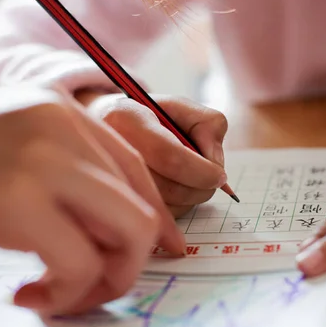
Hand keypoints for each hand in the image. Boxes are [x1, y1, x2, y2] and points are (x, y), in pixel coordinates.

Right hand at [0, 87, 181, 314]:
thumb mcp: (16, 162)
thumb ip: (75, 182)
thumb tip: (141, 228)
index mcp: (60, 111)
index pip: (137, 170)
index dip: (156, 220)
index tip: (165, 251)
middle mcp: (58, 123)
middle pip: (140, 208)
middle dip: (130, 263)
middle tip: (94, 289)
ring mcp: (39, 158)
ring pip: (127, 236)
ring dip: (102, 283)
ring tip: (59, 296)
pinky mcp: (14, 201)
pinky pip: (80, 265)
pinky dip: (64, 295)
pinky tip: (24, 296)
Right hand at [76, 90, 227, 216]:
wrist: (106, 131)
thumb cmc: (149, 119)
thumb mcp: (180, 108)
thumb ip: (206, 124)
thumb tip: (214, 161)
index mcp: (126, 120)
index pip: (169, 156)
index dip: (201, 171)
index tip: (219, 175)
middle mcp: (111, 153)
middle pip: (169, 188)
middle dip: (201, 188)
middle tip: (211, 180)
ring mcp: (111, 183)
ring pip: (166, 208)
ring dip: (190, 199)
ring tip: (187, 179)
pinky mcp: (115, 206)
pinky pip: (158, 219)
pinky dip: (176, 207)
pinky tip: (171, 189)